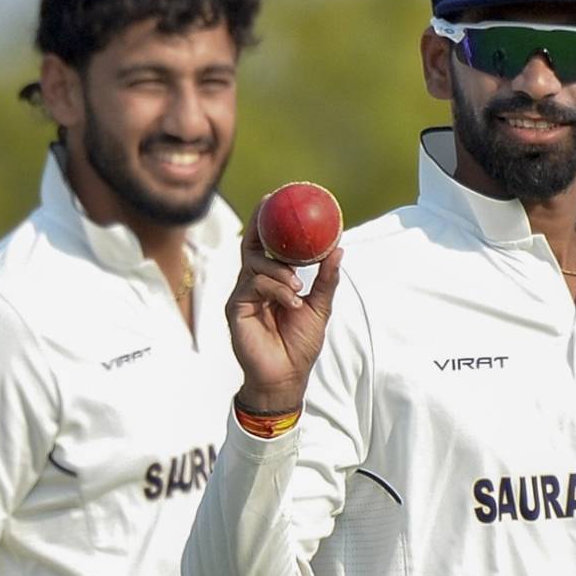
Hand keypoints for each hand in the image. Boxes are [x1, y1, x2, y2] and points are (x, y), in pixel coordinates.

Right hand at [225, 198, 342, 412]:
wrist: (286, 376)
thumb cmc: (299, 345)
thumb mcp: (319, 307)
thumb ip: (326, 279)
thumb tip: (339, 249)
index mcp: (271, 281)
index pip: (266, 245)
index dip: (268, 221)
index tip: (275, 198)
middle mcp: (253, 283)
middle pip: (253, 246)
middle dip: (261, 224)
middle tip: (271, 206)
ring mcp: (243, 295)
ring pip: (256, 264)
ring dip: (280, 271)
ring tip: (297, 287)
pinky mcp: (236, 308)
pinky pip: (254, 285)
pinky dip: (276, 290)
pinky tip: (291, 302)